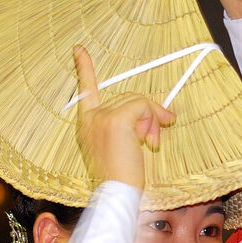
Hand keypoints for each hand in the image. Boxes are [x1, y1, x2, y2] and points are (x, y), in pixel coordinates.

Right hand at [73, 45, 174, 190]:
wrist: (117, 193)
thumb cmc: (121, 177)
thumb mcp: (123, 146)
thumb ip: (133, 126)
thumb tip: (162, 114)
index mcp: (87, 123)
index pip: (85, 90)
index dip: (83, 68)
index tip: (79, 49)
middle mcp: (91, 117)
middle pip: (127, 96)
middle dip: (148, 112)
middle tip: (155, 137)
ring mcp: (102, 117)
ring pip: (137, 100)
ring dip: (152, 119)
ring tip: (151, 142)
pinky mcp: (116, 119)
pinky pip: (143, 106)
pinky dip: (153, 120)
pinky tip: (149, 140)